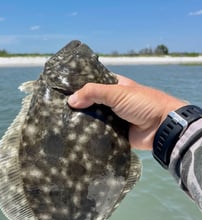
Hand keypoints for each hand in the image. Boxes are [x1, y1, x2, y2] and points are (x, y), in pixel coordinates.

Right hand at [68, 75, 185, 149]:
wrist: (161, 128)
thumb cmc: (142, 103)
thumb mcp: (117, 93)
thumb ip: (93, 93)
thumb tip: (70, 100)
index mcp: (115, 87)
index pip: (93, 84)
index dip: (79, 86)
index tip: (61, 90)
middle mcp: (113, 102)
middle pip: (91, 103)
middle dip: (78, 106)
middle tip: (57, 109)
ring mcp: (113, 119)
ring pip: (94, 119)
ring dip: (82, 121)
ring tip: (61, 123)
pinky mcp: (114, 134)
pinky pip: (99, 134)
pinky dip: (89, 135)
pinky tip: (74, 136)